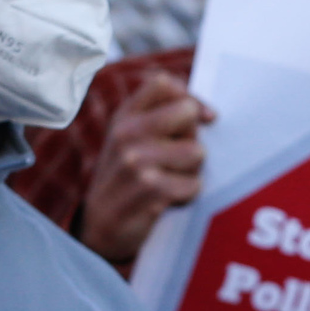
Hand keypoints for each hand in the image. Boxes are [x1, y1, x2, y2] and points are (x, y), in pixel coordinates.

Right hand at [77, 70, 213, 263]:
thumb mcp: (133, 141)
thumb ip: (163, 118)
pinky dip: (187, 195)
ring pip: (196, 151)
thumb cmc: (128, 179)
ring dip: (191, 171)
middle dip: (192, 137)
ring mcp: (134, 160)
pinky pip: (193, 184)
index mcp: (124, 116)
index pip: (164, 82)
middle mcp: (125, 133)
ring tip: (169, 182)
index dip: (190, 98)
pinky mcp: (148, 188)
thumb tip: (209, 116)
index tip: (201, 119)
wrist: (100, 228)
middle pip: (187, 112)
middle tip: (177, 159)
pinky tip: (166, 200)